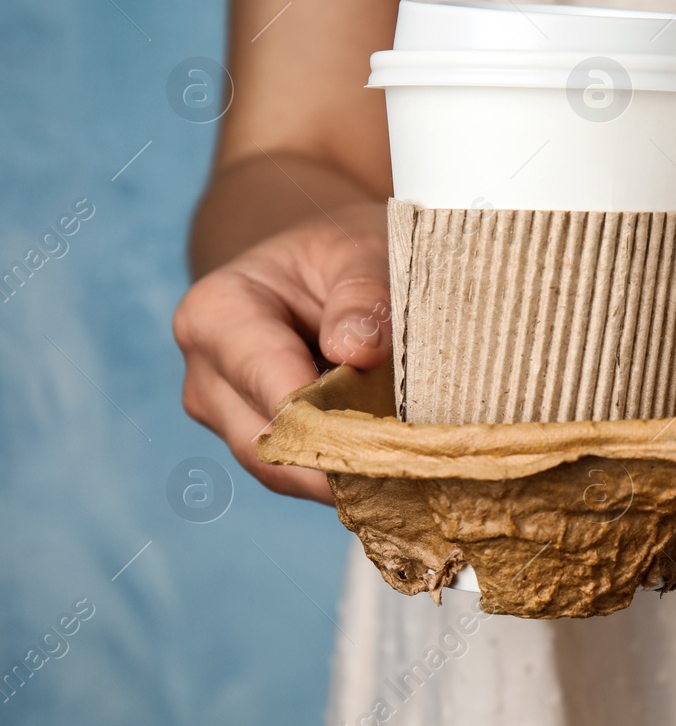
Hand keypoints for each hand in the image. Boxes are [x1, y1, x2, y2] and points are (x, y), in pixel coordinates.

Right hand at [173, 201, 390, 502]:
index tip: (392, 438)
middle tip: (417, 467)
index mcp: (217, 314)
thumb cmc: (340, 252)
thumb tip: (357, 352)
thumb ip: (362, 293)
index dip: (329, 417)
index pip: (269, 383)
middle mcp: (207, 375)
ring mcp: (228, 418)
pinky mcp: (260, 445)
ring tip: (415, 468)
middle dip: (342, 457)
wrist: (322, 267)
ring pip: (285, 471)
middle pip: (269, 443)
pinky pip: (301, 475)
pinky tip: (399, 467)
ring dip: (348, 473)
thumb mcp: (360, 250)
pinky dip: (347, 475)